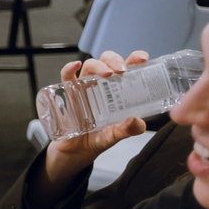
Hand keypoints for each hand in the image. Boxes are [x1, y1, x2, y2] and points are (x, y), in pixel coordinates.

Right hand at [43, 52, 148, 181]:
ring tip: (106, 74)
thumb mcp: (115, 135)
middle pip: (108, 61)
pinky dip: (69, 69)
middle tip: (122, 71)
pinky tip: (74, 66)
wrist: (77, 150)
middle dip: (115, 60)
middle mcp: (102, 83)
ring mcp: (84, 86)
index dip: (135, 58)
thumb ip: (127, 130)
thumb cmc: (98, 138)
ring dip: (99, 65)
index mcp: (118, 89)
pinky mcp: (68, 92)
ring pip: (91, 65)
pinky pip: (66, 76)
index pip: (128, 67)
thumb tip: (137, 123)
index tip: (142, 59)